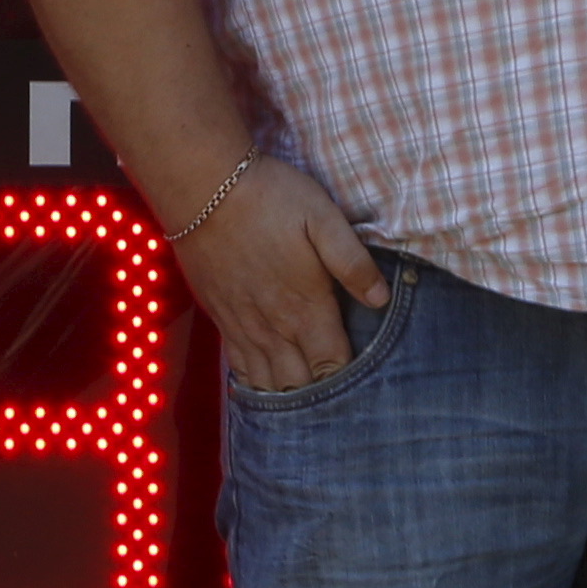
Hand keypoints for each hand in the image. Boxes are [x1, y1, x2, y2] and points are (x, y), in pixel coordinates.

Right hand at [176, 160, 391, 388]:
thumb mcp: (323, 218)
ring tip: (307, 399)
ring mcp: (244, 326)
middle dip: (321, 395)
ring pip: (268, 383)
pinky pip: (239, 368)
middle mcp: (274, 327)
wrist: (204, 188)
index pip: (333, 365)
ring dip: (288, 394)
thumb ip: (353, 262)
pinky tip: (267, 385)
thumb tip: (382, 300)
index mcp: (305, 307)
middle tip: (340, 395)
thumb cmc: (270, 198)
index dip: (351, 379)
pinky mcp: (221, 319)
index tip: (367, 380)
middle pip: (301, 384)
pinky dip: (255, 383)